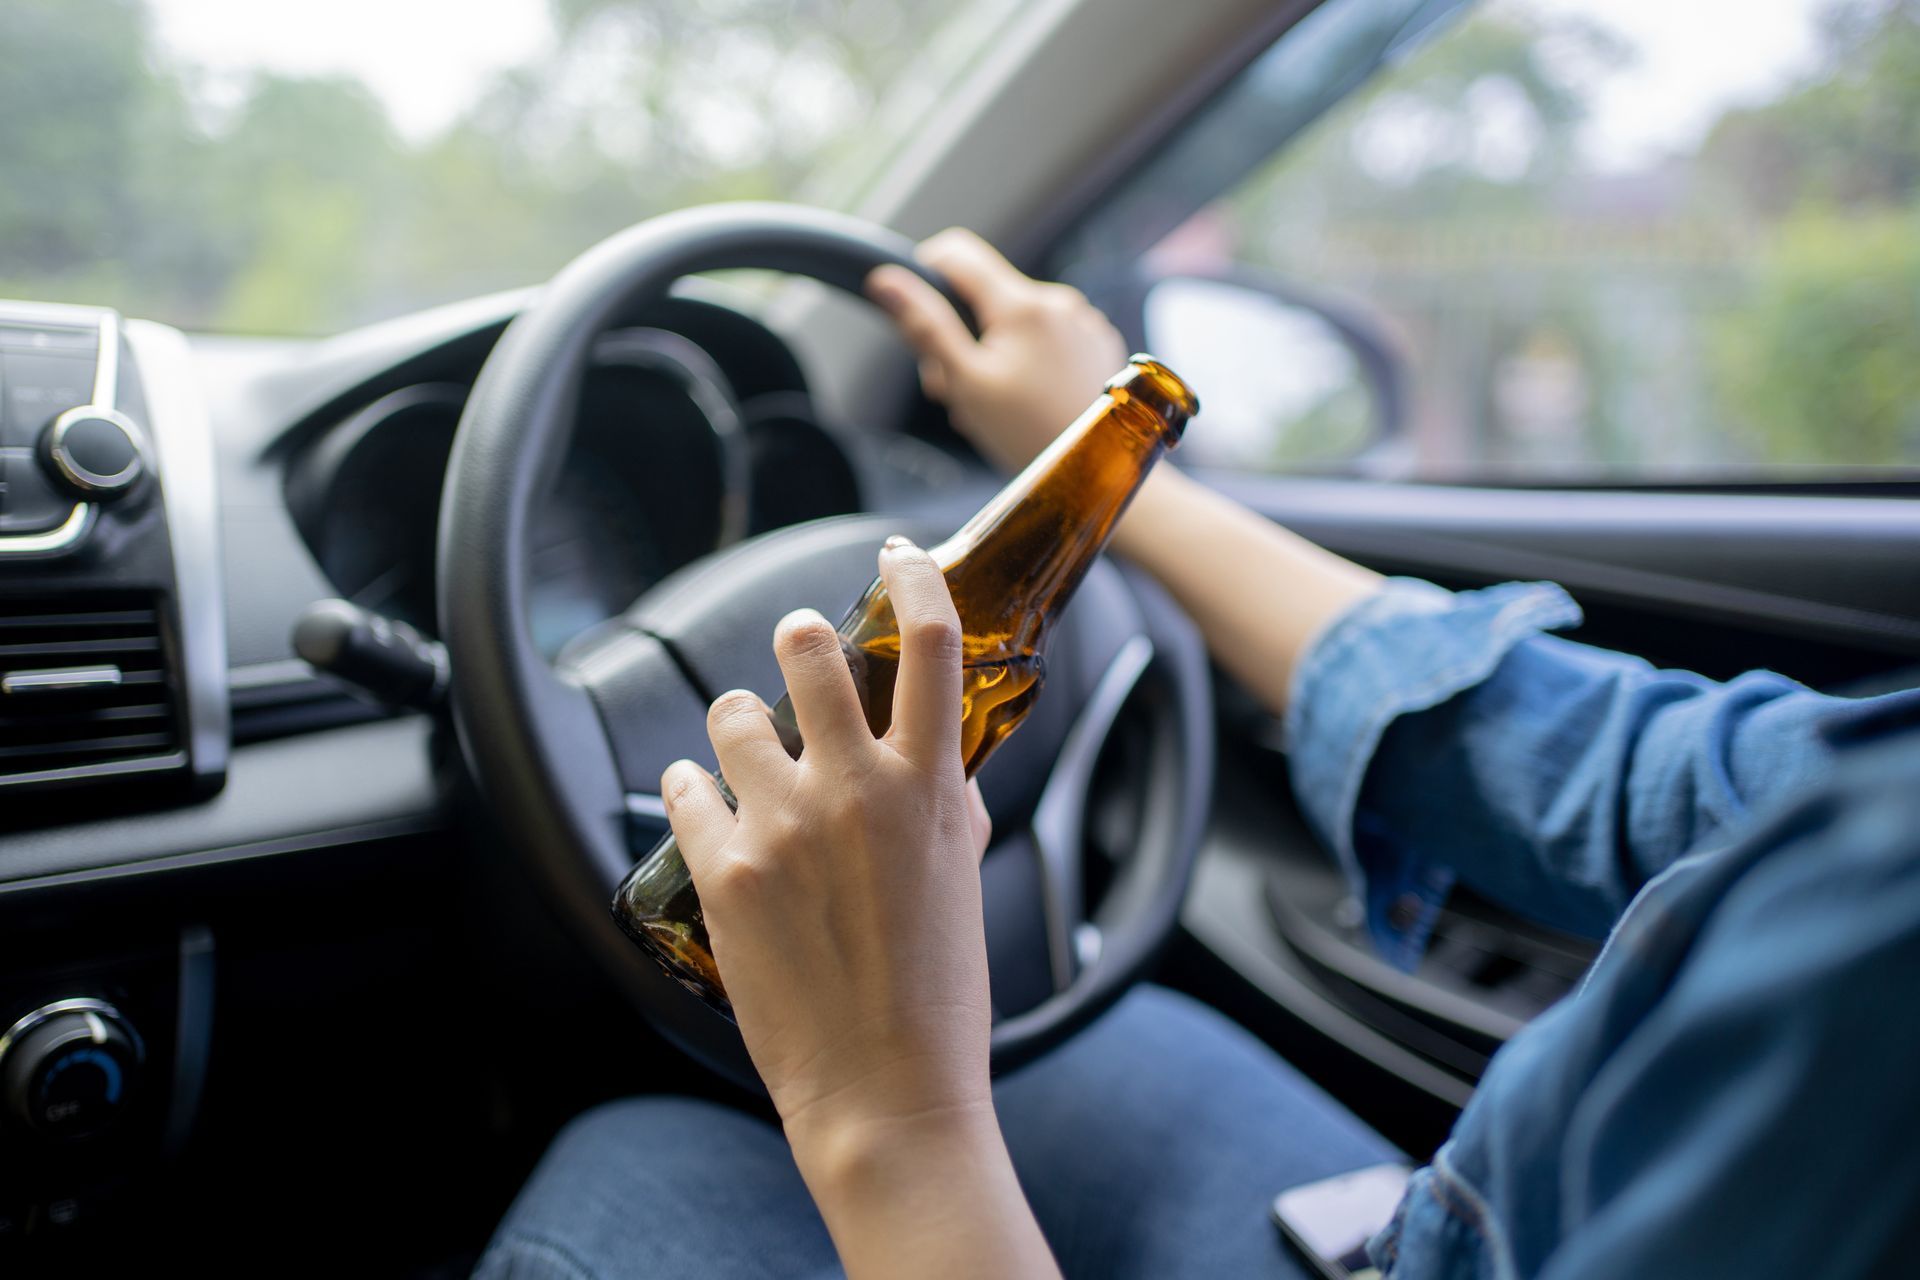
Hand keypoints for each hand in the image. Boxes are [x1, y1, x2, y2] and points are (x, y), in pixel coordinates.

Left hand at [661, 536, 993, 1148]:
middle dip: (800, 639)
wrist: (888, 1092)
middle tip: (799, 656)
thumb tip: (936, 762)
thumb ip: (948, 804)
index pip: (931, 642)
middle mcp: (856, 789)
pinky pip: (683, 785)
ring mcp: (783, 827)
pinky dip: (691, 787)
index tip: (897, 556)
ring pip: (733, 710)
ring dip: (740, 721)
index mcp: (930, 787)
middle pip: (810, 648)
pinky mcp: (723, 871)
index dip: (914, 578)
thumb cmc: (940, 995)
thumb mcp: (964, 880)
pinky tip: (704, 804)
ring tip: (747, 751)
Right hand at [866, 228, 1127, 473]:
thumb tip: (886, 279)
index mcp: (1021, 305)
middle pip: (986, 295)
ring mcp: (1083, 321)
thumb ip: (925, 326)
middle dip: (961, 335)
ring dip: (992, 352)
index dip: (925, 274)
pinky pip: (1048, 335)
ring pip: (1016, 319)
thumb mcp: (965, 382)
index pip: (957, 253)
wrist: (1096, 470)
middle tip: (956, 388)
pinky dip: (1028, 359)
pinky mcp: (1097, 343)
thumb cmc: (1028, 434)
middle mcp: (1057, 300)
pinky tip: (1027, 398)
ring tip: (994, 402)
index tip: (917, 313)